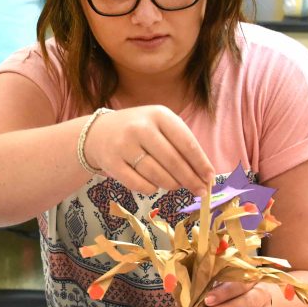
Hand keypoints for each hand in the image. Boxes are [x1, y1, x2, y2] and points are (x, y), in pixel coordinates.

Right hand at [86, 105, 214, 193]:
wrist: (98, 132)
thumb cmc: (138, 130)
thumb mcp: (160, 126)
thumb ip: (181, 145)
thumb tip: (204, 175)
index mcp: (158, 115)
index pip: (186, 142)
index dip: (200, 163)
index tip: (209, 178)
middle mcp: (140, 128)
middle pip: (173, 161)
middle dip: (190, 179)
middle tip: (200, 191)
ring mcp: (124, 146)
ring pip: (157, 175)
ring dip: (171, 184)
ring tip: (175, 185)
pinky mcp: (112, 163)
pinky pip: (140, 185)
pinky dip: (152, 189)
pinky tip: (154, 185)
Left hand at [200, 282, 273, 306]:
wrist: (251, 303)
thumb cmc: (228, 291)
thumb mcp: (221, 285)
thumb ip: (208, 288)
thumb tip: (189, 295)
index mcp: (251, 281)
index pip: (240, 284)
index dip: (224, 292)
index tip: (207, 300)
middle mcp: (261, 297)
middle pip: (249, 303)